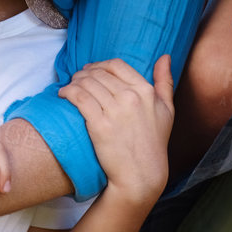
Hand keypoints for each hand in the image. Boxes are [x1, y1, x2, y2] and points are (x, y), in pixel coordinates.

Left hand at [58, 55, 172, 205]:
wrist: (141, 175)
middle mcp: (130, 97)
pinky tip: (64, 94)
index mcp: (146, 91)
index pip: (117, 65)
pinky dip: (68, 92)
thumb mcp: (167, 110)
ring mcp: (114, 111)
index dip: (100, 65)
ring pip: (87, 83)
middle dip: (84, 73)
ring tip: (69, 86)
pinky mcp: (99, 125)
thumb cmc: (153, 143)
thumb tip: (165, 56)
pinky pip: (79, 98)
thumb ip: (166, 81)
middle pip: (99, 73)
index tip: (92, 70)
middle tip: (77, 78)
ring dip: (74, 81)